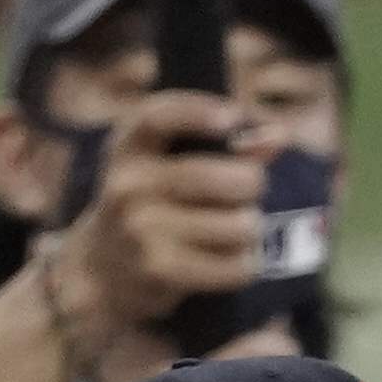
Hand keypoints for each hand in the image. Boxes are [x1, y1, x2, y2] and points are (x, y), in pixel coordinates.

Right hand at [56, 92, 272, 340]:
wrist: (104, 268)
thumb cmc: (154, 205)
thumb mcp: (170, 167)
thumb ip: (227, 149)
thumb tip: (278, 135)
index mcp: (128, 147)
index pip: (158, 117)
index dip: (198, 111)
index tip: (232, 116)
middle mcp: (129, 184)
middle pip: (226, 179)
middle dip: (251, 186)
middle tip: (243, 194)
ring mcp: (141, 228)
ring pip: (240, 225)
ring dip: (249, 230)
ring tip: (229, 231)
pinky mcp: (161, 270)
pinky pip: (238, 265)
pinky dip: (245, 264)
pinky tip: (227, 260)